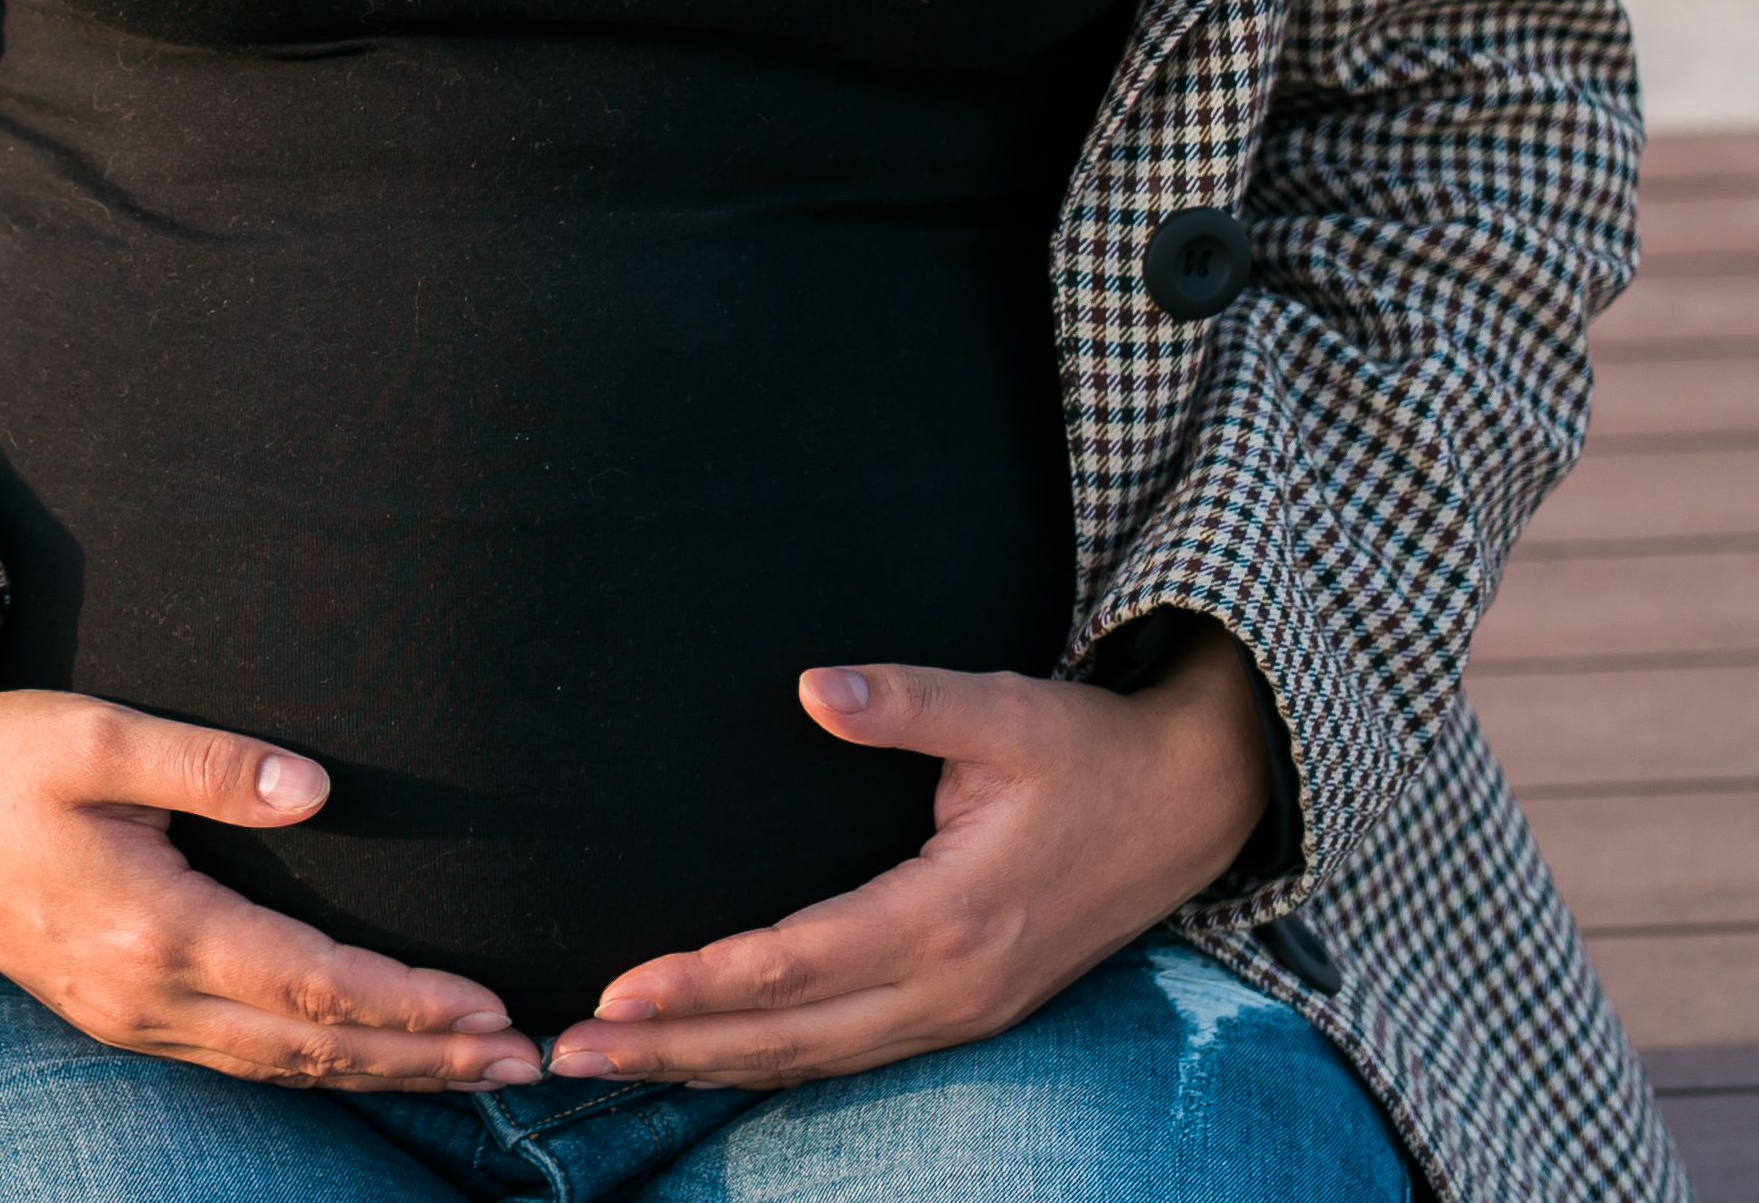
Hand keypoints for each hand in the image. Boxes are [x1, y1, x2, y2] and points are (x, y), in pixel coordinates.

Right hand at [0, 606, 539, 1090]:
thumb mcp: (94, 737)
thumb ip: (209, 763)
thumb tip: (318, 791)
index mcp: (154, 930)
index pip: (314, 986)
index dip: (411, 1004)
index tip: (496, 1011)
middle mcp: (147, 997)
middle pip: (313, 1049)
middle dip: (425, 1059)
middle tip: (524, 1063)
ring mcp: (128, 1019)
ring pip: (279, 1069)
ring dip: (381, 1072)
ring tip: (471, 1070)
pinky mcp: (116, 1016)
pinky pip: (237, 1061)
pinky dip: (315, 1068)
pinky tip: (359, 1059)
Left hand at [548, 629, 1276, 1090]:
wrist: (1191, 807)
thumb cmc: (1085, 749)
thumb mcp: (1004, 708)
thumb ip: (906, 700)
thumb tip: (811, 689)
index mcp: (947, 914)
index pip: (793, 963)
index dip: (698, 983)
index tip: (611, 988)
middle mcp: (949, 986)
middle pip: (785, 1038)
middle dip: (670, 1049)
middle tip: (566, 1052)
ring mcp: (960, 1012)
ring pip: (810, 1061)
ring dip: (706, 1068)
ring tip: (609, 1065)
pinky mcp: (966, 1014)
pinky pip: (846, 1057)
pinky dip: (768, 1066)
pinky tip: (707, 1063)